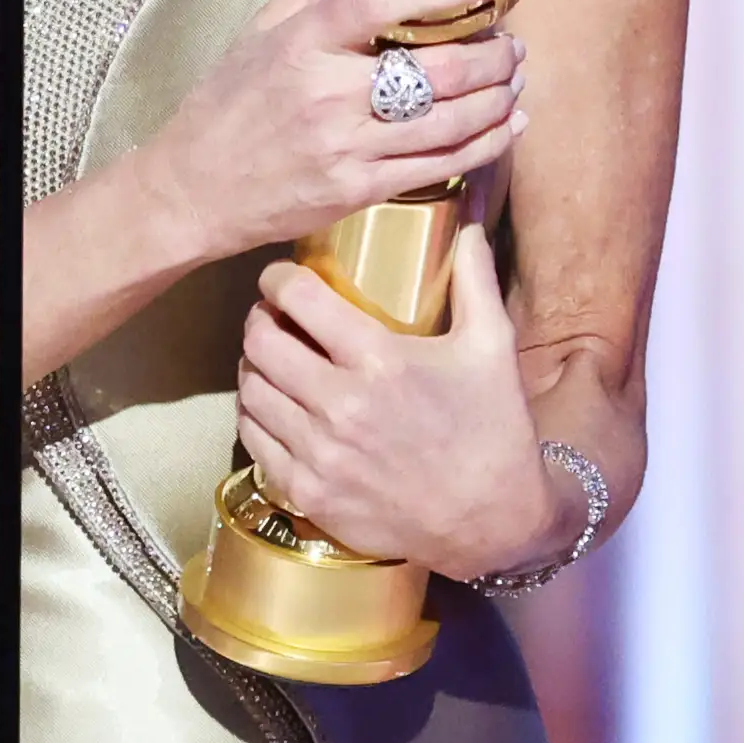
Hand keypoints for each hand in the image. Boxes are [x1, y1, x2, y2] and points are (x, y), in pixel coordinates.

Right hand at [133, 0, 528, 267]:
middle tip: (513, 44)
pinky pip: (439, 167)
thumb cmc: (225, 106)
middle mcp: (327, 93)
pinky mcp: (358, 190)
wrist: (193, 191)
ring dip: (497, 99)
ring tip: (515, 80)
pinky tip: (507, 128)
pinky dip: (485, 146)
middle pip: (434, 70)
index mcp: (301, 43)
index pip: (377, 2)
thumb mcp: (257, 32)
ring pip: (448, 122)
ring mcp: (346, 146)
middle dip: (492, 56)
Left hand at [231, 228, 576, 581]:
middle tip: (272, 317)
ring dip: (253, 368)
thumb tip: (468, 221)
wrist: (493, 521)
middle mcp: (340, 405)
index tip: (280, 277)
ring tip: (271, 360)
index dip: (278, 278)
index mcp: (380, 359)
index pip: (298, 298)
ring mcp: (319, 454)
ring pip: (250, 390)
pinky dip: (256, 417)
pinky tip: (274, 408)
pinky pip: (253, 442)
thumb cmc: (493, 427)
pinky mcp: (308, 494)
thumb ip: (474, 277)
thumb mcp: (492, 345)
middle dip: (259, 319)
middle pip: (260, 341)